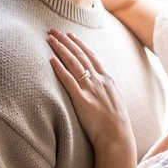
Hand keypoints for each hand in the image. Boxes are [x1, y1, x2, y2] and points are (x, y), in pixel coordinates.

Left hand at [48, 29, 135, 152]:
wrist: (117, 137)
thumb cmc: (116, 124)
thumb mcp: (115, 101)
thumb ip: (106, 90)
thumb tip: (98, 86)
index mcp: (108, 80)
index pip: (91, 56)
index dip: (79, 44)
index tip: (70, 34)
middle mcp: (99, 81)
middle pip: (80, 55)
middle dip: (66, 41)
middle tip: (54, 29)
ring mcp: (91, 89)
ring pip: (73, 63)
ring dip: (61, 49)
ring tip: (50, 39)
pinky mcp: (81, 100)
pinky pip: (68, 81)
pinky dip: (59, 69)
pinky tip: (50, 60)